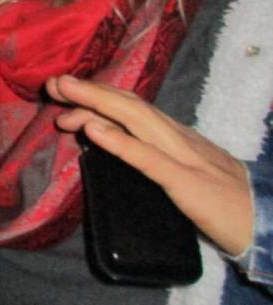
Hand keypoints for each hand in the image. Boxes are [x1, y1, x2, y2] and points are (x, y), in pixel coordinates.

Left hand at [47, 74, 253, 256]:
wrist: (267, 221)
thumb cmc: (226, 204)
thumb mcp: (186, 175)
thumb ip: (156, 161)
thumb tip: (120, 149)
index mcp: (175, 137)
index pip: (132, 108)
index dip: (98, 95)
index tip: (65, 92)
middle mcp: (176, 138)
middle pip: (128, 105)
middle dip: (89, 91)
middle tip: (53, 84)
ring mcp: (182, 157)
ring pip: (135, 120)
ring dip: (96, 103)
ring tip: (64, 93)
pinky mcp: (186, 183)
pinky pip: (148, 158)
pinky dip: (119, 141)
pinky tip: (94, 130)